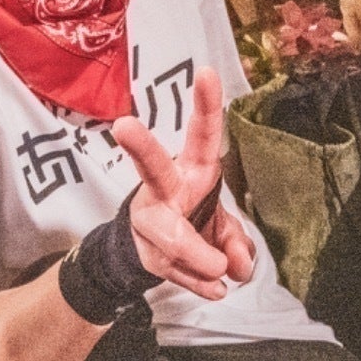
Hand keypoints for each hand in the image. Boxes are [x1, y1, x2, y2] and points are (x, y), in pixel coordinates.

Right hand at [110, 66, 258, 300]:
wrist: (149, 256)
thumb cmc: (192, 221)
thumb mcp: (223, 226)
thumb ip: (236, 240)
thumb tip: (237, 265)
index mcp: (190, 171)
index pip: (201, 135)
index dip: (206, 105)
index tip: (207, 72)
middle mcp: (162, 190)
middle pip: (152, 166)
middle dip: (140, 147)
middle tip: (124, 125)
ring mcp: (150, 222)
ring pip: (170, 235)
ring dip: (198, 254)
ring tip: (221, 270)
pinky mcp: (146, 255)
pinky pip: (177, 273)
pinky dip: (201, 283)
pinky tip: (216, 289)